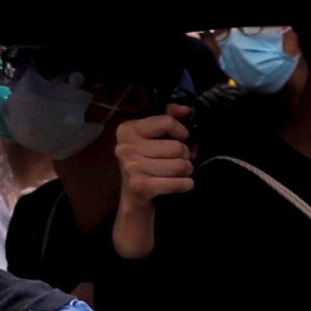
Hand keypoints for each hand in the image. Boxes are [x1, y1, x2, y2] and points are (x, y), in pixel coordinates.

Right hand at [109, 107, 194, 257]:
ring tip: (174, 175)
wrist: (134, 202)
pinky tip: (178, 186)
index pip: (167, 121)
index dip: (182, 133)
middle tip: (175, 164)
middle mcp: (124, 147)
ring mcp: (131, 167)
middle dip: (184, 157)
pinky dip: (186, 185)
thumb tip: (185, 109)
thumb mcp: (152, 140)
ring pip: (182, 165)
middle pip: (178, 146)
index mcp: (126, 130)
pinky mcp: (140, 186)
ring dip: (185, 173)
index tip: (180, 140)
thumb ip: (168, 120)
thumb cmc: (147, 166)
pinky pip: (181, 182)